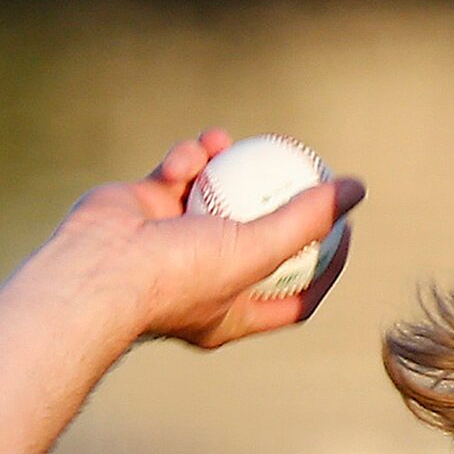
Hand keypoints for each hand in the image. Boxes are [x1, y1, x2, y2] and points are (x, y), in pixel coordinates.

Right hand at [47, 130, 363, 348]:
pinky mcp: (142, 210)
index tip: (347, 233)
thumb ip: (307, 220)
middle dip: (273, 204)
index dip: (325, 266)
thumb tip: (356, 190)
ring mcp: (170, 244)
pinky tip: (193, 152)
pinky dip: (185, 161)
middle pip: (254, 239)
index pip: (294, 295)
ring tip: (229, 142)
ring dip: (224, 166)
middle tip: (299, 172)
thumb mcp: (258, 250)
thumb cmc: (179, 276)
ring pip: (213, 196)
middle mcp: (202, 281)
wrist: (98, 269)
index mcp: (232, 311)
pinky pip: (174, 177)